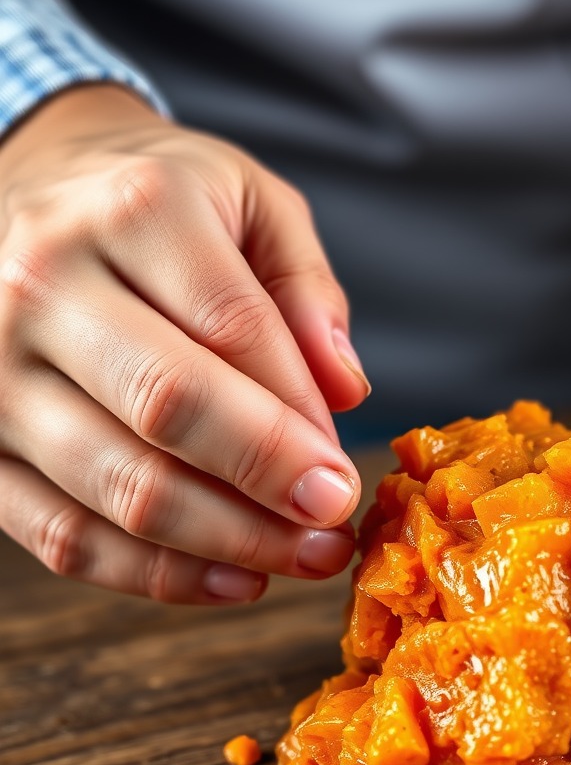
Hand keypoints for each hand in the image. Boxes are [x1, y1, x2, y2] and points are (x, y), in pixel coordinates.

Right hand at [0, 85, 369, 603]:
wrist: (30, 185)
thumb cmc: (158, 198)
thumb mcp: (251, 203)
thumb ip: (306, 289)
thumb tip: (346, 391)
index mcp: (134, 210)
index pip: (236, 332)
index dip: (299, 420)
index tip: (345, 479)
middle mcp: (44, 282)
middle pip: (169, 408)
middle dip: (267, 485)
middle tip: (334, 528)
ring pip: (116, 484)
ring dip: (225, 542)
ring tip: (302, 558)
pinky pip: (60, 532)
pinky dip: (153, 574)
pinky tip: (233, 579)